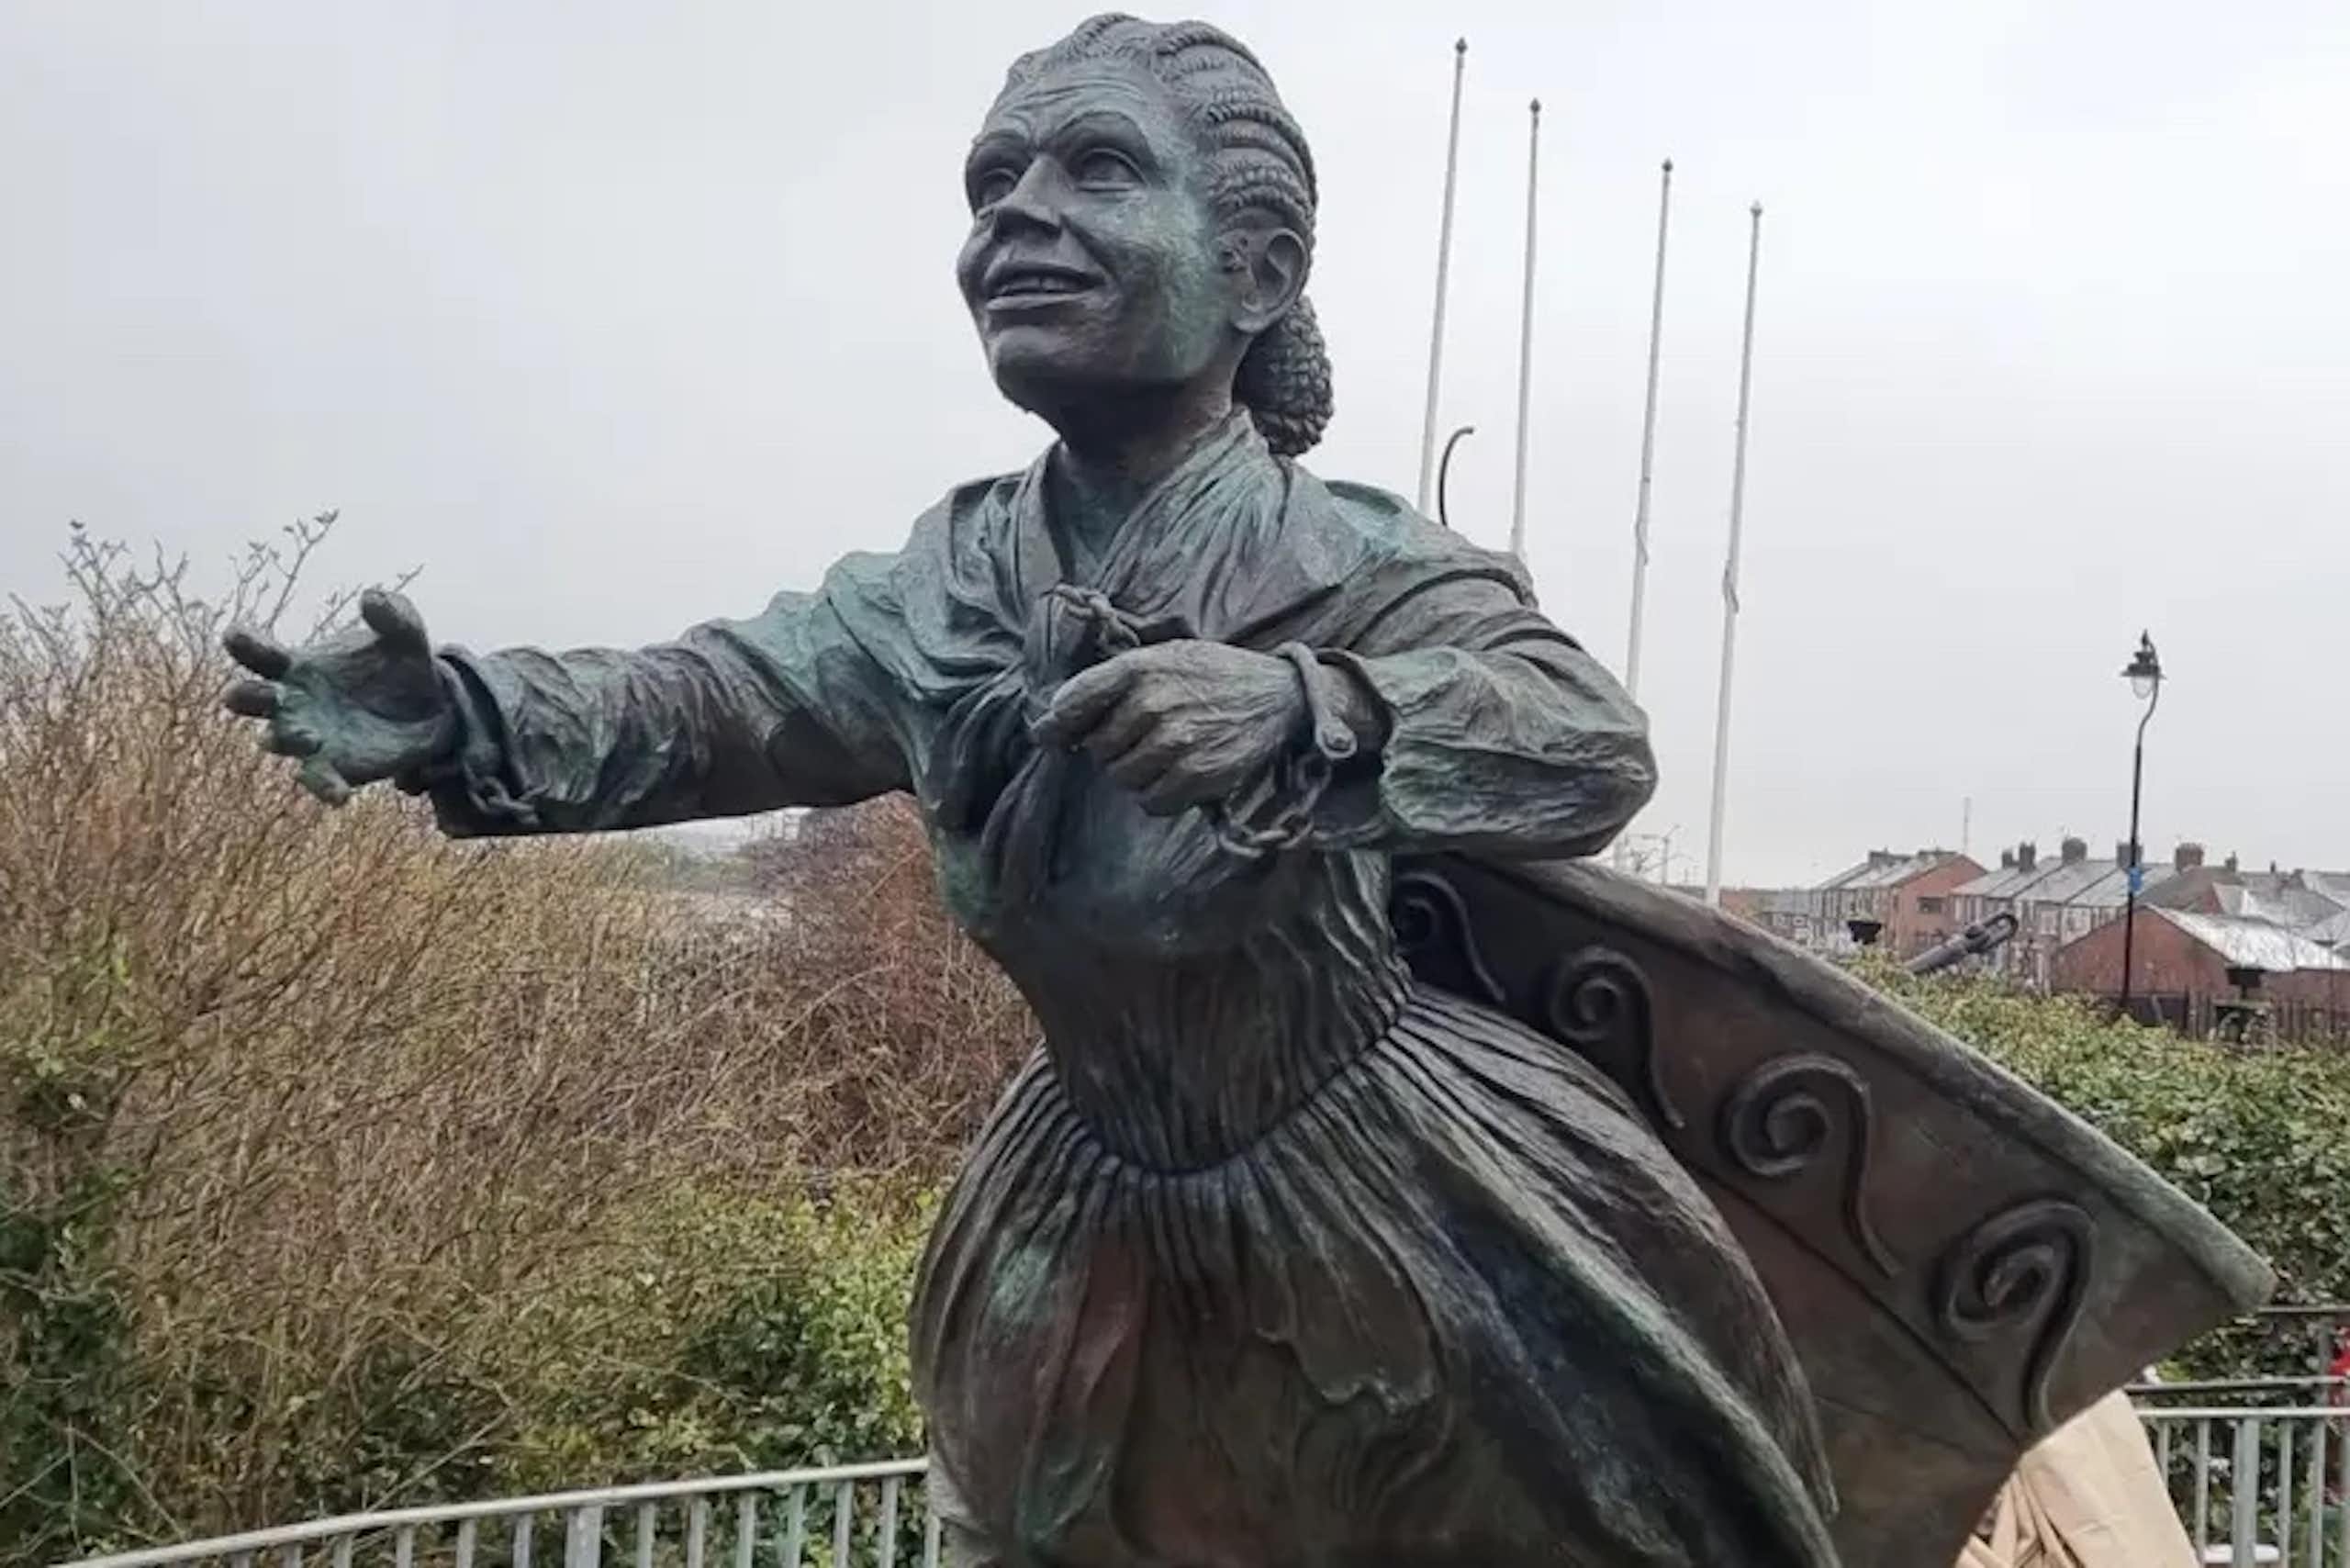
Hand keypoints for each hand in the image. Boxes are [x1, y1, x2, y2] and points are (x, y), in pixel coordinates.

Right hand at [221, 589, 455, 805]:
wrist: (435, 707)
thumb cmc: (403, 664)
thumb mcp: (406, 635)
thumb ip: (392, 614)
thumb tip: (371, 598)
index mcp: (297, 665)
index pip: (261, 654)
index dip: (244, 644)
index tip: (233, 635)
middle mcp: (291, 702)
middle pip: (253, 698)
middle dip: (244, 695)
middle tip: (236, 694)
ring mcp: (307, 736)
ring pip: (279, 740)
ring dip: (284, 739)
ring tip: (309, 737)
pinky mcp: (332, 765)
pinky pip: (319, 779)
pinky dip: (325, 787)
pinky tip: (340, 796)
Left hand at [1030, 640, 1302, 816]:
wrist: (1278, 694)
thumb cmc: (1213, 675)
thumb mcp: (1162, 657)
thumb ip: (1109, 683)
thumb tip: (1048, 727)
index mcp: (1137, 668)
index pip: (1072, 703)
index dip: (1055, 727)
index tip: (1052, 738)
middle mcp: (1151, 703)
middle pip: (1097, 749)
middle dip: (1113, 750)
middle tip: (1144, 738)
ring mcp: (1174, 740)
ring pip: (1122, 779)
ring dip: (1137, 774)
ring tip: (1166, 755)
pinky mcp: (1197, 774)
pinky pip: (1151, 802)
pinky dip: (1159, 796)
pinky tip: (1179, 775)